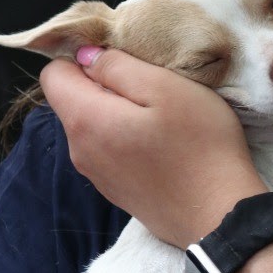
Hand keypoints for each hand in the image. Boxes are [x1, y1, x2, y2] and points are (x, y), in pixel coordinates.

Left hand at [39, 48, 267, 245]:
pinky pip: (107, 151)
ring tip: (160, 117)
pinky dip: (125, 139)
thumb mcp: (165, 87)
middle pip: (73, 101)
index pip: (53, 74)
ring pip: (91, 126)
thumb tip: (86, 56)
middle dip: (103, 86)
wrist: (219, 215)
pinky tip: (160, 146)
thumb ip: (118, 66)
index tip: (123, 61)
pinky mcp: (115, 191)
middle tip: (151, 88)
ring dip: (117, 113)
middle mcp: (79, 150)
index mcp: (85, 120)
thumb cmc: (199, 145)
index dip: (83, 59)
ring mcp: (96, 175)